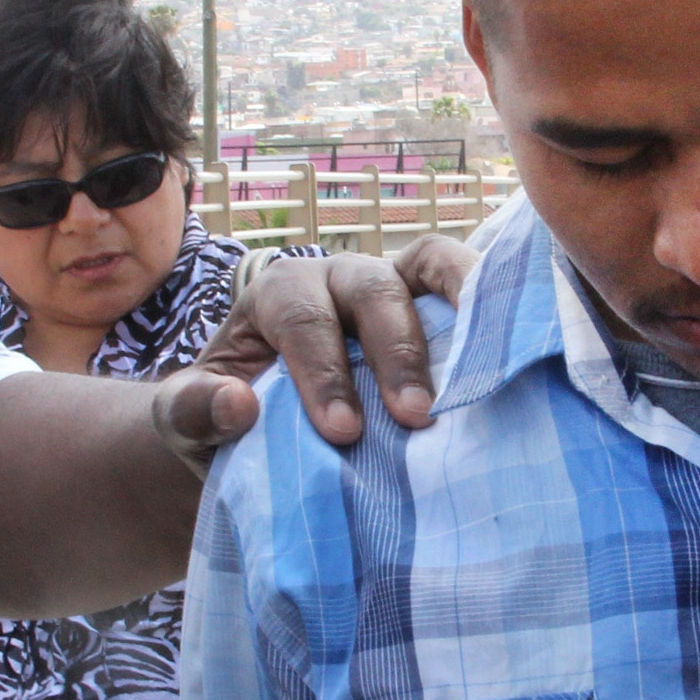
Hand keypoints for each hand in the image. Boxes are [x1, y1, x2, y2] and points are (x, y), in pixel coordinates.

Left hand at [153, 240, 479, 467]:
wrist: (269, 434)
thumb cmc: (230, 422)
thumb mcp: (186, 424)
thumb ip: (192, 412)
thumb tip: (237, 402)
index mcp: (275, 293)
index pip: (301, 317)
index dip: (323, 372)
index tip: (342, 432)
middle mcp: (337, 277)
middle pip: (371, 289)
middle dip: (395, 351)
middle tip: (413, 419)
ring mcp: (394, 284)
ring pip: (430, 264)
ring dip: (460, 304)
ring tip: (486, 359)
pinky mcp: (436, 305)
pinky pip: (469, 280)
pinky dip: (492, 298)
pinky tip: (514, 341)